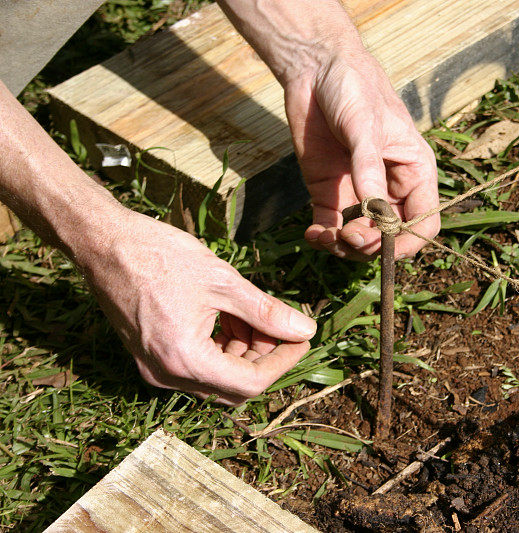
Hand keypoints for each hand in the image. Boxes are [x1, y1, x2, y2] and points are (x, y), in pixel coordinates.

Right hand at [80, 208, 315, 404]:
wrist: (104, 242)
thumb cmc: (159, 255)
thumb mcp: (223, 281)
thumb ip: (267, 311)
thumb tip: (304, 330)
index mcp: (185, 360)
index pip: (250, 384)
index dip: (283, 363)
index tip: (300, 338)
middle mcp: (167, 375)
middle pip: (234, 386)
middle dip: (263, 357)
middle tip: (278, 323)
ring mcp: (155, 368)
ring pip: (216, 377)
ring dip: (241, 350)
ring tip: (250, 312)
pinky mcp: (150, 356)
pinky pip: (195, 365)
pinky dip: (219, 346)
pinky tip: (229, 315)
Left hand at [284, 48, 440, 259]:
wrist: (315, 68)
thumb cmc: (354, 87)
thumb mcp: (365, 126)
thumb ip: (368, 168)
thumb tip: (372, 212)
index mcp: (414, 172)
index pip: (423, 222)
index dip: (409, 242)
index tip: (386, 248)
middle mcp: (389, 187)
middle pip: (390, 237)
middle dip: (371, 245)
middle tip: (349, 236)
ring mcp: (358, 192)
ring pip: (359, 237)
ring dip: (345, 246)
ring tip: (327, 237)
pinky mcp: (328, 191)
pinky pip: (329, 225)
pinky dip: (322, 237)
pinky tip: (312, 234)